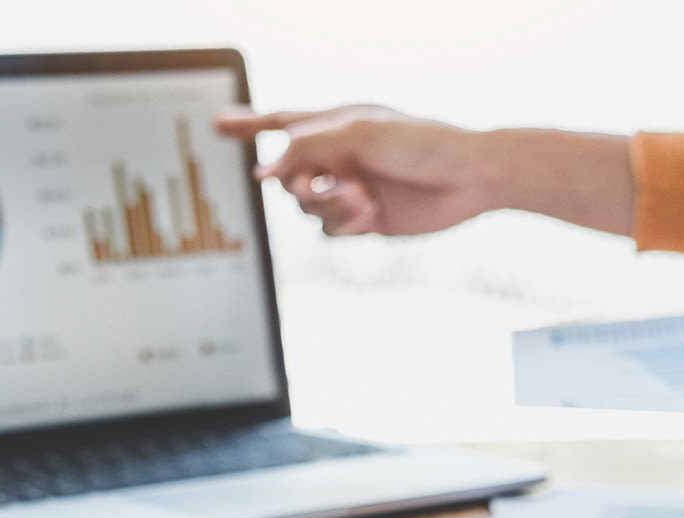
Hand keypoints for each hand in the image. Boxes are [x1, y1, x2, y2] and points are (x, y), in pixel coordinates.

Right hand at [216, 105, 492, 235]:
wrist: (468, 180)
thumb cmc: (423, 144)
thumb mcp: (360, 135)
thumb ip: (308, 148)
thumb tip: (266, 171)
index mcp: (335, 125)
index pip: (281, 122)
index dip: (248, 125)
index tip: (216, 124)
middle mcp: (338, 156)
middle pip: (289, 177)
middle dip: (304, 185)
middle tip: (331, 186)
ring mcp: (349, 189)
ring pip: (307, 208)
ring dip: (329, 206)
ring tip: (363, 200)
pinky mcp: (363, 219)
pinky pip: (330, 229)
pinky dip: (344, 224)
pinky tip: (370, 215)